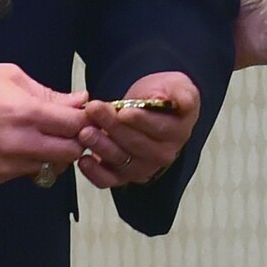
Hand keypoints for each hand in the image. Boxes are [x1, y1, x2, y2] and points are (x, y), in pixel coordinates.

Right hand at [0, 63, 89, 184]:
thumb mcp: (9, 76)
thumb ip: (48, 93)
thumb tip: (79, 101)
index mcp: (26, 113)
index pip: (76, 126)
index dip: (88, 120)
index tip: (88, 114)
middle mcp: (19, 144)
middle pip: (70, 153)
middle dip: (76, 140)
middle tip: (70, 127)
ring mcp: (6, 166)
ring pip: (50, 167)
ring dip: (54, 153)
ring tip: (42, 134)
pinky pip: (25, 173)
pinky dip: (30, 161)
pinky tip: (17, 144)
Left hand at [75, 72, 201, 188]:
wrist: (149, 107)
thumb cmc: (163, 95)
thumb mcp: (177, 86)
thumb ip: (182, 94)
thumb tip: (183, 102)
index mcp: (178, 132)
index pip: (159, 128)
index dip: (141, 120)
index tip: (124, 112)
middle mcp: (163, 154)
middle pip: (136, 143)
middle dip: (113, 126)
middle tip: (95, 111)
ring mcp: (143, 167)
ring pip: (121, 160)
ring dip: (101, 146)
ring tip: (85, 131)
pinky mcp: (124, 175)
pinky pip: (109, 179)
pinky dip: (95, 173)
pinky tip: (84, 160)